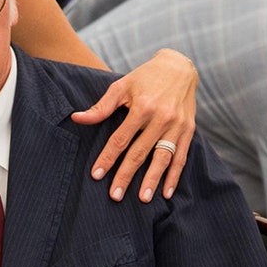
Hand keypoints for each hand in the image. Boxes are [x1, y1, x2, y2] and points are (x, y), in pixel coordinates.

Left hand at [71, 48, 197, 202]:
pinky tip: (166, 192)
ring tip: (143, 199)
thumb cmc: (144, 77)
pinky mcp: (189, 130)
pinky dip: (174, 175)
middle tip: (115, 195)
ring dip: (152, 180)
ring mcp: (177, 126)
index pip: (121, 139)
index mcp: (142, 107)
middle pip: (140, 152)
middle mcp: (161, 118)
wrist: (179, 68)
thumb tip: (77, 118)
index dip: (108, 158)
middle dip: (126, 175)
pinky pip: (181, 157)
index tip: (96, 175)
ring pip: (163, 158)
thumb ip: (101, 107)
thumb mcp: (120, 86)